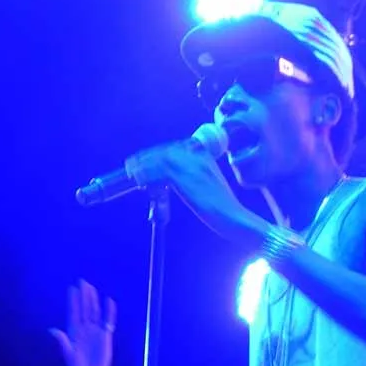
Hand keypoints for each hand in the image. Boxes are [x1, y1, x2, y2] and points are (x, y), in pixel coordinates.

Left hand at [50, 280, 115, 365]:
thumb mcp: (68, 356)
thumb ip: (63, 342)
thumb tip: (52, 330)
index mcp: (73, 333)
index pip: (73, 313)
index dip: (73, 301)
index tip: (72, 289)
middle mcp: (84, 330)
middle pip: (84, 309)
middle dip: (83, 296)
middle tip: (82, 282)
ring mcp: (95, 332)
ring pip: (94, 312)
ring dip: (93, 300)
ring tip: (92, 288)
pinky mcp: (105, 336)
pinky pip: (108, 321)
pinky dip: (109, 311)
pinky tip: (109, 301)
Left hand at [129, 142, 254, 242]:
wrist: (234, 217)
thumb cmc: (221, 207)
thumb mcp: (207, 185)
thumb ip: (191, 177)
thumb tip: (170, 180)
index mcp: (204, 155)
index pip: (174, 148)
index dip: (156, 153)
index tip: (143, 159)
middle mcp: (198, 156)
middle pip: (166, 151)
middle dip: (146, 157)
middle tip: (132, 165)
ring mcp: (193, 166)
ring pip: (161, 159)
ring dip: (144, 165)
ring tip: (132, 172)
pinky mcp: (186, 179)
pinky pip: (161, 172)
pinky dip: (147, 174)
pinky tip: (140, 181)